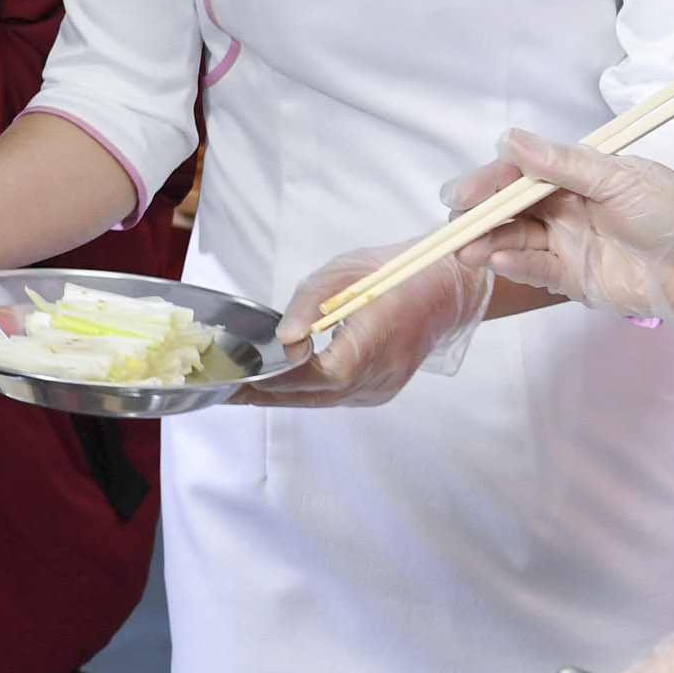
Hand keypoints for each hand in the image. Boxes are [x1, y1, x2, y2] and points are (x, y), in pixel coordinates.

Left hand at [236, 237, 501, 407]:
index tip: (242, 374)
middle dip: (268, 393)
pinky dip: (307, 391)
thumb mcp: (344, 272)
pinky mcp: (382, 390)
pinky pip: (337, 397)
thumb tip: (285, 338)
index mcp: (376, 340)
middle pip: (316, 394)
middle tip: (227, 390)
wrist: (446, 288)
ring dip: (284, 395)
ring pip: (325, 400)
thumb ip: (309, 304)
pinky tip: (281, 384)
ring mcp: (384, 387)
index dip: (279, 376)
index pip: (319, 373)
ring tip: (244, 389)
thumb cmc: (395, 271)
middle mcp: (382, 374)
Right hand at [448, 130, 673, 348]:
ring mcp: (566, 243)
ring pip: (514, 239)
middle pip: (508, 208)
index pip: (520, 174)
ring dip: (488, 242)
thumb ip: (563, 163)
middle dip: (479, 214)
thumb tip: (510, 140)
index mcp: (576, 176)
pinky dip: (510, 264)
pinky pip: (532, 268)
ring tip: (467, 248)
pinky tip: (495, 260)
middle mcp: (565, 208)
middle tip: (456, 220)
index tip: (463, 192)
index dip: (489, 181)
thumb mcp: (618, 178)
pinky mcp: (572, 278)